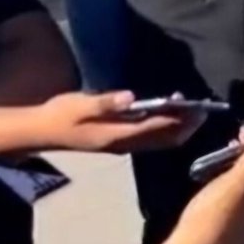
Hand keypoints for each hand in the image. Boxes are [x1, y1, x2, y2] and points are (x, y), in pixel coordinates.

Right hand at [32, 91, 205, 153]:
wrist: (41, 132)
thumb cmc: (60, 114)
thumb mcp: (81, 103)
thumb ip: (107, 101)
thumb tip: (132, 97)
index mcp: (118, 135)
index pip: (159, 128)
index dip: (181, 119)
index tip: (199, 107)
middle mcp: (125, 145)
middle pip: (165, 139)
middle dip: (187, 125)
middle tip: (202, 107)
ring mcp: (122, 146)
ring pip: (160, 142)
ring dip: (178, 127)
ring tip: (190, 108)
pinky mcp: (119, 143)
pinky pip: (151, 140)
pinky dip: (166, 129)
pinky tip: (169, 113)